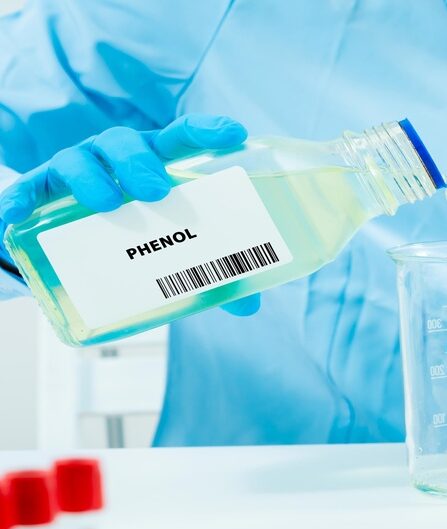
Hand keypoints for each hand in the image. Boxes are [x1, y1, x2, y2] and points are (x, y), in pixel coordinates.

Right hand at [0, 114, 258, 315]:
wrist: (78, 244)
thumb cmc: (140, 234)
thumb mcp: (175, 249)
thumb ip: (213, 270)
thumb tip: (249, 305)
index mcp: (157, 163)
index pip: (182, 136)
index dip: (208, 131)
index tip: (235, 134)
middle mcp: (117, 159)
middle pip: (126, 144)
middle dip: (141, 163)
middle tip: (157, 192)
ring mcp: (77, 170)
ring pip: (80, 159)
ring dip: (92, 177)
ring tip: (107, 204)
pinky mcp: (40, 192)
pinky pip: (27, 189)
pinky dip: (21, 198)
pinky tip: (18, 214)